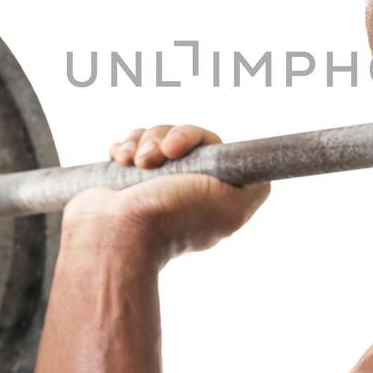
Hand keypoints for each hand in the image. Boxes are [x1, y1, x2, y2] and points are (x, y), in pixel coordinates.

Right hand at [62, 124, 271, 266]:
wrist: (113, 235)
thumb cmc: (169, 221)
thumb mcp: (230, 208)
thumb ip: (255, 189)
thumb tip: (259, 174)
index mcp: (206, 192)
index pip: (207, 144)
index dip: (192, 138)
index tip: (175, 148)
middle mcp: (180, 187)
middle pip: (178, 137)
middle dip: (161, 139)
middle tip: (150, 160)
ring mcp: (151, 184)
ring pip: (152, 138)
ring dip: (140, 144)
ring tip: (131, 164)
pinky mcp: (124, 181)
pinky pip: (128, 146)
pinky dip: (124, 148)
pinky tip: (120, 160)